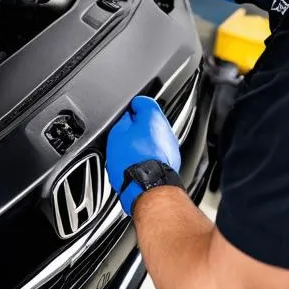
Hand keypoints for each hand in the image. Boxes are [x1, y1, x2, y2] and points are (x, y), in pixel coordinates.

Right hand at [105, 96, 180, 216]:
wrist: (147, 188)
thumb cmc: (131, 162)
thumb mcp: (115, 135)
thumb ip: (122, 120)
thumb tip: (125, 117)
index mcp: (152, 117)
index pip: (142, 101)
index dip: (131, 106)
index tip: (125, 113)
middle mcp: (165, 128)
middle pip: (151, 120)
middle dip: (138, 126)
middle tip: (124, 135)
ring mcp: (171, 145)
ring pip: (156, 136)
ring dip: (145, 140)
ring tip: (130, 152)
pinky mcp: (172, 160)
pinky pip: (159, 152)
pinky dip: (150, 154)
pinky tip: (138, 163)